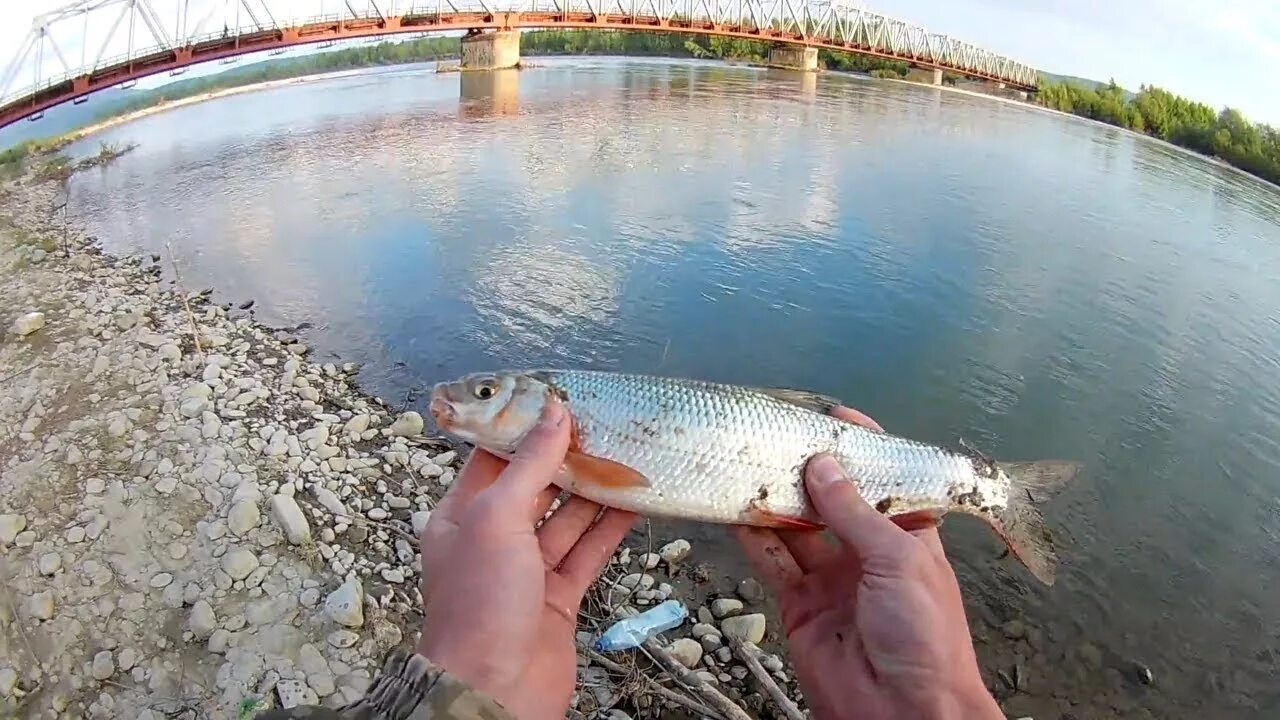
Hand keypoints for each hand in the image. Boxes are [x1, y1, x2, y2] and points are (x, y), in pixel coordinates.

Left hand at [416, 401, 636, 719]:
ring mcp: (527, 570)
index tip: (564, 402)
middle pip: (536, 487)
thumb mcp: (497, 519)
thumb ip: (531, 466)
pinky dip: (610, 529)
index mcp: (461, 516)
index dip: (528, 430)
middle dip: (570, 460)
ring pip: (567, 520)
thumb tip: (554, 412)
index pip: (496, 459)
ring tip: (630, 457)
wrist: (493, 691)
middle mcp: (492, 539)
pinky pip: (587, 553)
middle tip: (608, 427)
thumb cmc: (479, 603)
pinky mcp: (558, 598)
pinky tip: (634, 503)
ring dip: (596, 492)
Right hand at [734, 407, 1001, 719]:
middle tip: (778, 435)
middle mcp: (868, 553)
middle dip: (808, 470)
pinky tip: (736, 508)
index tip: (834, 418)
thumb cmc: (926, 635)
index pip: (884, 481)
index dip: (862, 450)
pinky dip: (754, 536)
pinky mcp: (800, 605)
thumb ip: (855, 512)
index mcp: (908, 537)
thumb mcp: (899, 560)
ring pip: (797, 527)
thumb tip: (822, 464)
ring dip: (775, 498)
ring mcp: (832, 579)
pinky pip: (774, 562)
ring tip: (749, 462)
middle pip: (833, 501)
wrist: (903, 714)